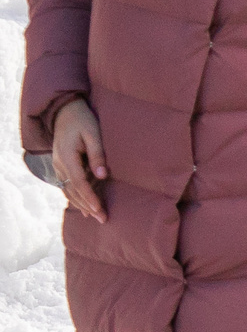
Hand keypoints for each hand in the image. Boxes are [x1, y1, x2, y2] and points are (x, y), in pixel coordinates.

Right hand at [48, 96, 107, 222]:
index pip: (79, 182)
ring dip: (81, 203)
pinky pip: (67, 184)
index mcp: (66, 156)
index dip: (89, 197)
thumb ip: (98, 155)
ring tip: (94, 216)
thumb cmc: (83, 121)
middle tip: (102, 219)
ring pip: (68, 189)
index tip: (99, 209)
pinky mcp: (61, 165)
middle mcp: (59, 164)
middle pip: (73, 189)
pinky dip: (75, 195)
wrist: (66, 112)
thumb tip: (102, 176)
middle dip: (87, 205)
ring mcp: (58, 165)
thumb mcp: (93, 134)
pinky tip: (84, 205)